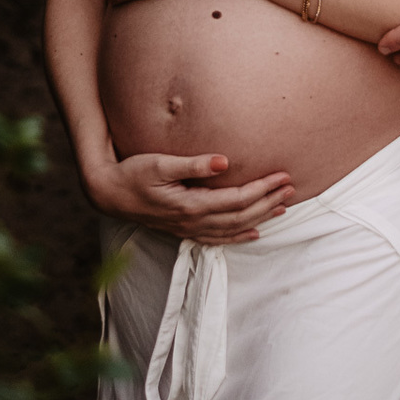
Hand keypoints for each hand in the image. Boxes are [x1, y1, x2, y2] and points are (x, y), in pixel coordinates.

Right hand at [88, 151, 295, 244]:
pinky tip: (254, 233)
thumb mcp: (159, 163)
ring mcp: (188, 229)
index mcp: (190, 205)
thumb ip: (192, 164)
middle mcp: (192, 221)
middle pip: (241, 216)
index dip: (262, 188)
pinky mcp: (183, 230)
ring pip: (233, 229)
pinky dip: (239, 236)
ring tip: (282, 207)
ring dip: (260, 218)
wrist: (107, 193)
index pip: (236, 199)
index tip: (282, 176)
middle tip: (291, 187)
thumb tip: (223, 161)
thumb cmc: (132, 173)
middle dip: (268, 202)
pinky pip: (218, 238)